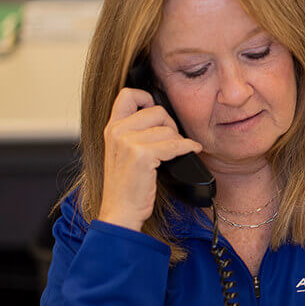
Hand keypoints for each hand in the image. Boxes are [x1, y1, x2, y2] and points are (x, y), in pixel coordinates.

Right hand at [98, 88, 202, 230]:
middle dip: (170, 125)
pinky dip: (189, 147)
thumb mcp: (122, 152)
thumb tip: (161, 116)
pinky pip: (176, 144)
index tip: (158, 113)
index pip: (127, 94)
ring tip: (173, 153)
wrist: (120, 211)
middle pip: (157, 111)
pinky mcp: (142, 155)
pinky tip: (192, 150)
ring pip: (169, 129)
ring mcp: (127, 142)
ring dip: (178, 141)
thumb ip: (133, 131)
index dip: (147, 97)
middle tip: (171, 141)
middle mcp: (117, 131)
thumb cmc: (127, 185)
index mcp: (111, 128)